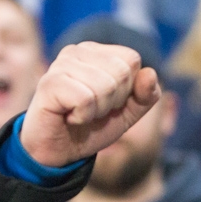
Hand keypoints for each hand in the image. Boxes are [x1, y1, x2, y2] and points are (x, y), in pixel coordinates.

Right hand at [18, 43, 161, 168]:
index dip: (128, 89)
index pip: (132, 60)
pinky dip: (83, 116)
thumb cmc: (92, 126)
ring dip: (97, 110)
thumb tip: (150, 74)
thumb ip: (145, 95)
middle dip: (114, 101)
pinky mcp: (49, 82)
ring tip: (80, 113)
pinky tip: (69, 116)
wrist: (59, 150)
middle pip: (121, 72)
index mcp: (98, 52)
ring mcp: (61, 64)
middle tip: (93, 109)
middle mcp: (78, 51)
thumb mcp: (128, 113)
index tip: (109, 101)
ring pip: (105, 86)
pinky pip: (85, 99)